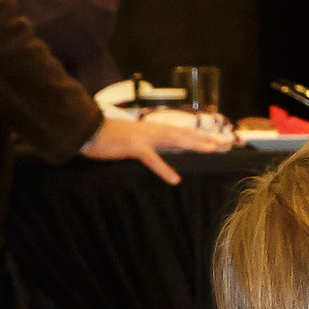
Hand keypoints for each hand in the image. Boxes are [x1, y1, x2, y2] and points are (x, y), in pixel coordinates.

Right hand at [82, 114, 229, 185]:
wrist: (85, 129)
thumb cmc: (104, 136)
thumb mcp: (129, 138)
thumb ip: (143, 143)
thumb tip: (154, 149)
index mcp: (150, 130)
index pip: (179, 132)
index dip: (197, 135)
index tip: (215, 139)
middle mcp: (151, 130)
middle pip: (183, 133)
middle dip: (204, 138)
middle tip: (223, 143)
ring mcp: (143, 137)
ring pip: (174, 139)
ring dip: (194, 144)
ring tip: (212, 150)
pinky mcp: (132, 147)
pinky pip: (151, 159)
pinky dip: (163, 169)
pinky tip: (175, 179)